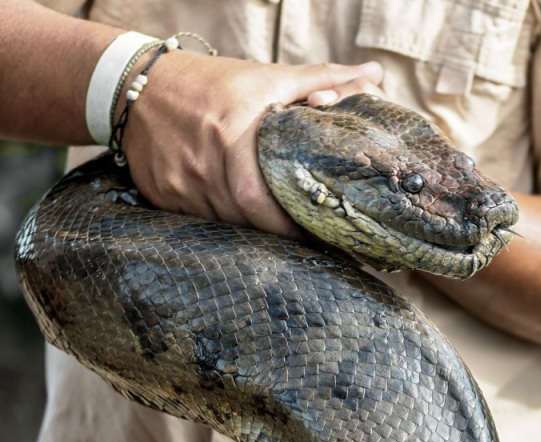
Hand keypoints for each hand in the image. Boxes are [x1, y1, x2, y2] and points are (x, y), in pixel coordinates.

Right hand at [119, 51, 383, 236]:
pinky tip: (239, 219)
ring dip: (252, 231)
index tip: (320, 233)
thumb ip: (323, 79)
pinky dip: (223, 223)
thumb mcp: (268, 76)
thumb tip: (374, 75)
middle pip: (244, 219)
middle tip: (307, 239)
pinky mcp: (160, 195)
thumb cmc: (211, 81)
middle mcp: (201, 164)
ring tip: (278, 233)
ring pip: (223, 225)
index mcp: (231, 133)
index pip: (263, 200)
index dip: (291, 224)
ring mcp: (177, 184)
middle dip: (278, 233)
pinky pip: (198, 221)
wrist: (137, 84)